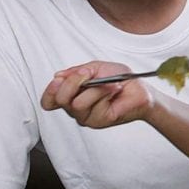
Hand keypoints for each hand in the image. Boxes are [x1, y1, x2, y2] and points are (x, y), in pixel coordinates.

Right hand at [41, 61, 155, 128]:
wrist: (139, 88)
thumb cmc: (119, 78)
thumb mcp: (95, 68)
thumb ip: (76, 72)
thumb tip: (58, 76)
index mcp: (72, 95)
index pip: (49, 101)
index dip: (50, 91)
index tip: (59, 79)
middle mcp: (76, 109)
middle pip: (60, 100)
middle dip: (72, 83)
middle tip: (87, 74)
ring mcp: (87, 117)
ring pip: (77, 103)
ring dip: (94, 88)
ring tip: (108, 84)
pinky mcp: (99, 121)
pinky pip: (94, 106)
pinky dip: (105, 93)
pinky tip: (115, 89)